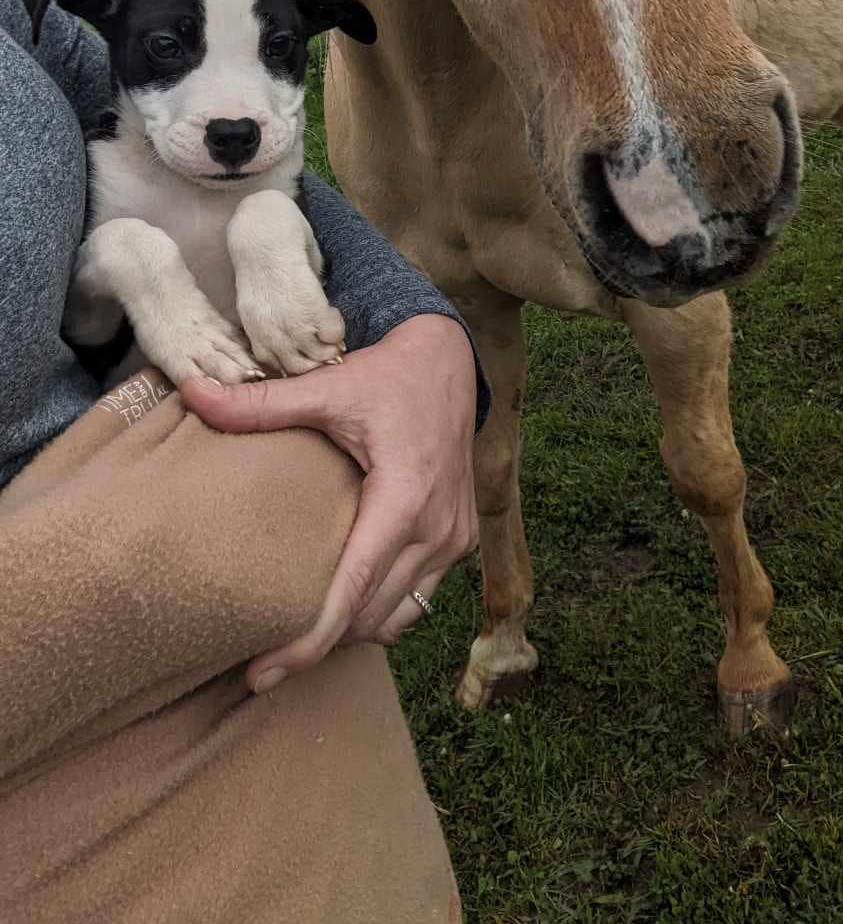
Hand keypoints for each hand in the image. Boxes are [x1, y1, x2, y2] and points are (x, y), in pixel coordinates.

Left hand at [180, 315, 478, 690]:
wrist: (449, 360)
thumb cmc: (388, 374)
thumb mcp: (327, 386)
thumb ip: (261, 402)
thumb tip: (192, 394)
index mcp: (404, 496)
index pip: (354, 588)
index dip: (309, 639)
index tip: (263, 672)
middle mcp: (437, 527)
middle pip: (371, 615)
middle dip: (319, 643)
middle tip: (261, 660)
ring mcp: (454, 538)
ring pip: (398, 616)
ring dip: (351, 630)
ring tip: (298, 636)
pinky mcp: (460, 539)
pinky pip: (418, 598)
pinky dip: (381, 609)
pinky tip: (343, 602)